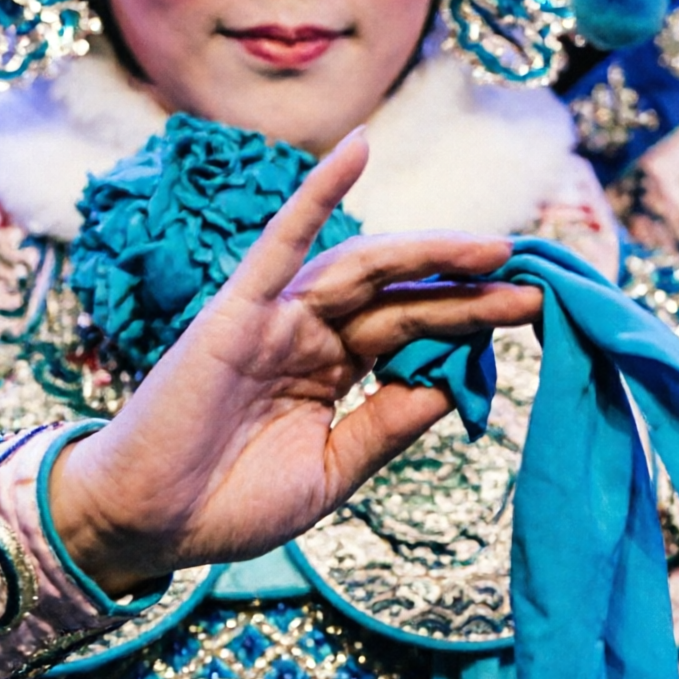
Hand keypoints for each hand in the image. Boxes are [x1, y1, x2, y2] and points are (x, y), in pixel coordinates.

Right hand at [47, 132, 543, 596]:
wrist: (144, 527)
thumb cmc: (227, 503)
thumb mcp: (331, 470)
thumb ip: (388, 425)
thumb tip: (456, 385)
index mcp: (333, 367)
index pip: (414, 329)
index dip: (471, 318)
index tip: (533, 309)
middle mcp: (310, 331)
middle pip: (401, 294)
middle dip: (467, 286)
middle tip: (534, 279)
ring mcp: (275, 315)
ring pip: (363, 267)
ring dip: (427, 251)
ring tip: (491, 250)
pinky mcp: (237, 310)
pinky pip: (283, 241)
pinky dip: (319, 193)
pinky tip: (357, 150)